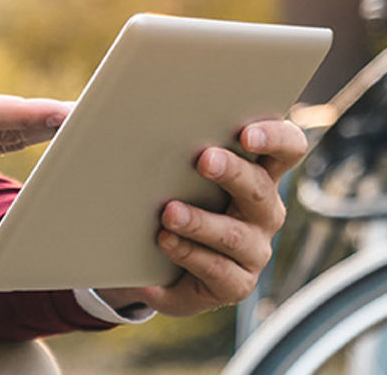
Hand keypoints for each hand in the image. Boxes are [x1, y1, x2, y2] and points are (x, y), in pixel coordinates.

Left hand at [98, 117, 307, 315]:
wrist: (143, 251)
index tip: (247, 129)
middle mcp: (262, 208)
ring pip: (241, 236)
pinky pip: (221, 273)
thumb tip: (101, 104)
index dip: (275, 135)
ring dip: (204, 221)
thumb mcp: (156, 159)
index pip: (285, 145)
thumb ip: (152, 132)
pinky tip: (163, 242)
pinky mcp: (233, 283)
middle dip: (234, 172)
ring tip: (168, 211)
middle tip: (202, 158)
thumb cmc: (155, 190)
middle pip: (263, 188)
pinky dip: (191, 255)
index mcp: (253, 167)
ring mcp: (253, 249)